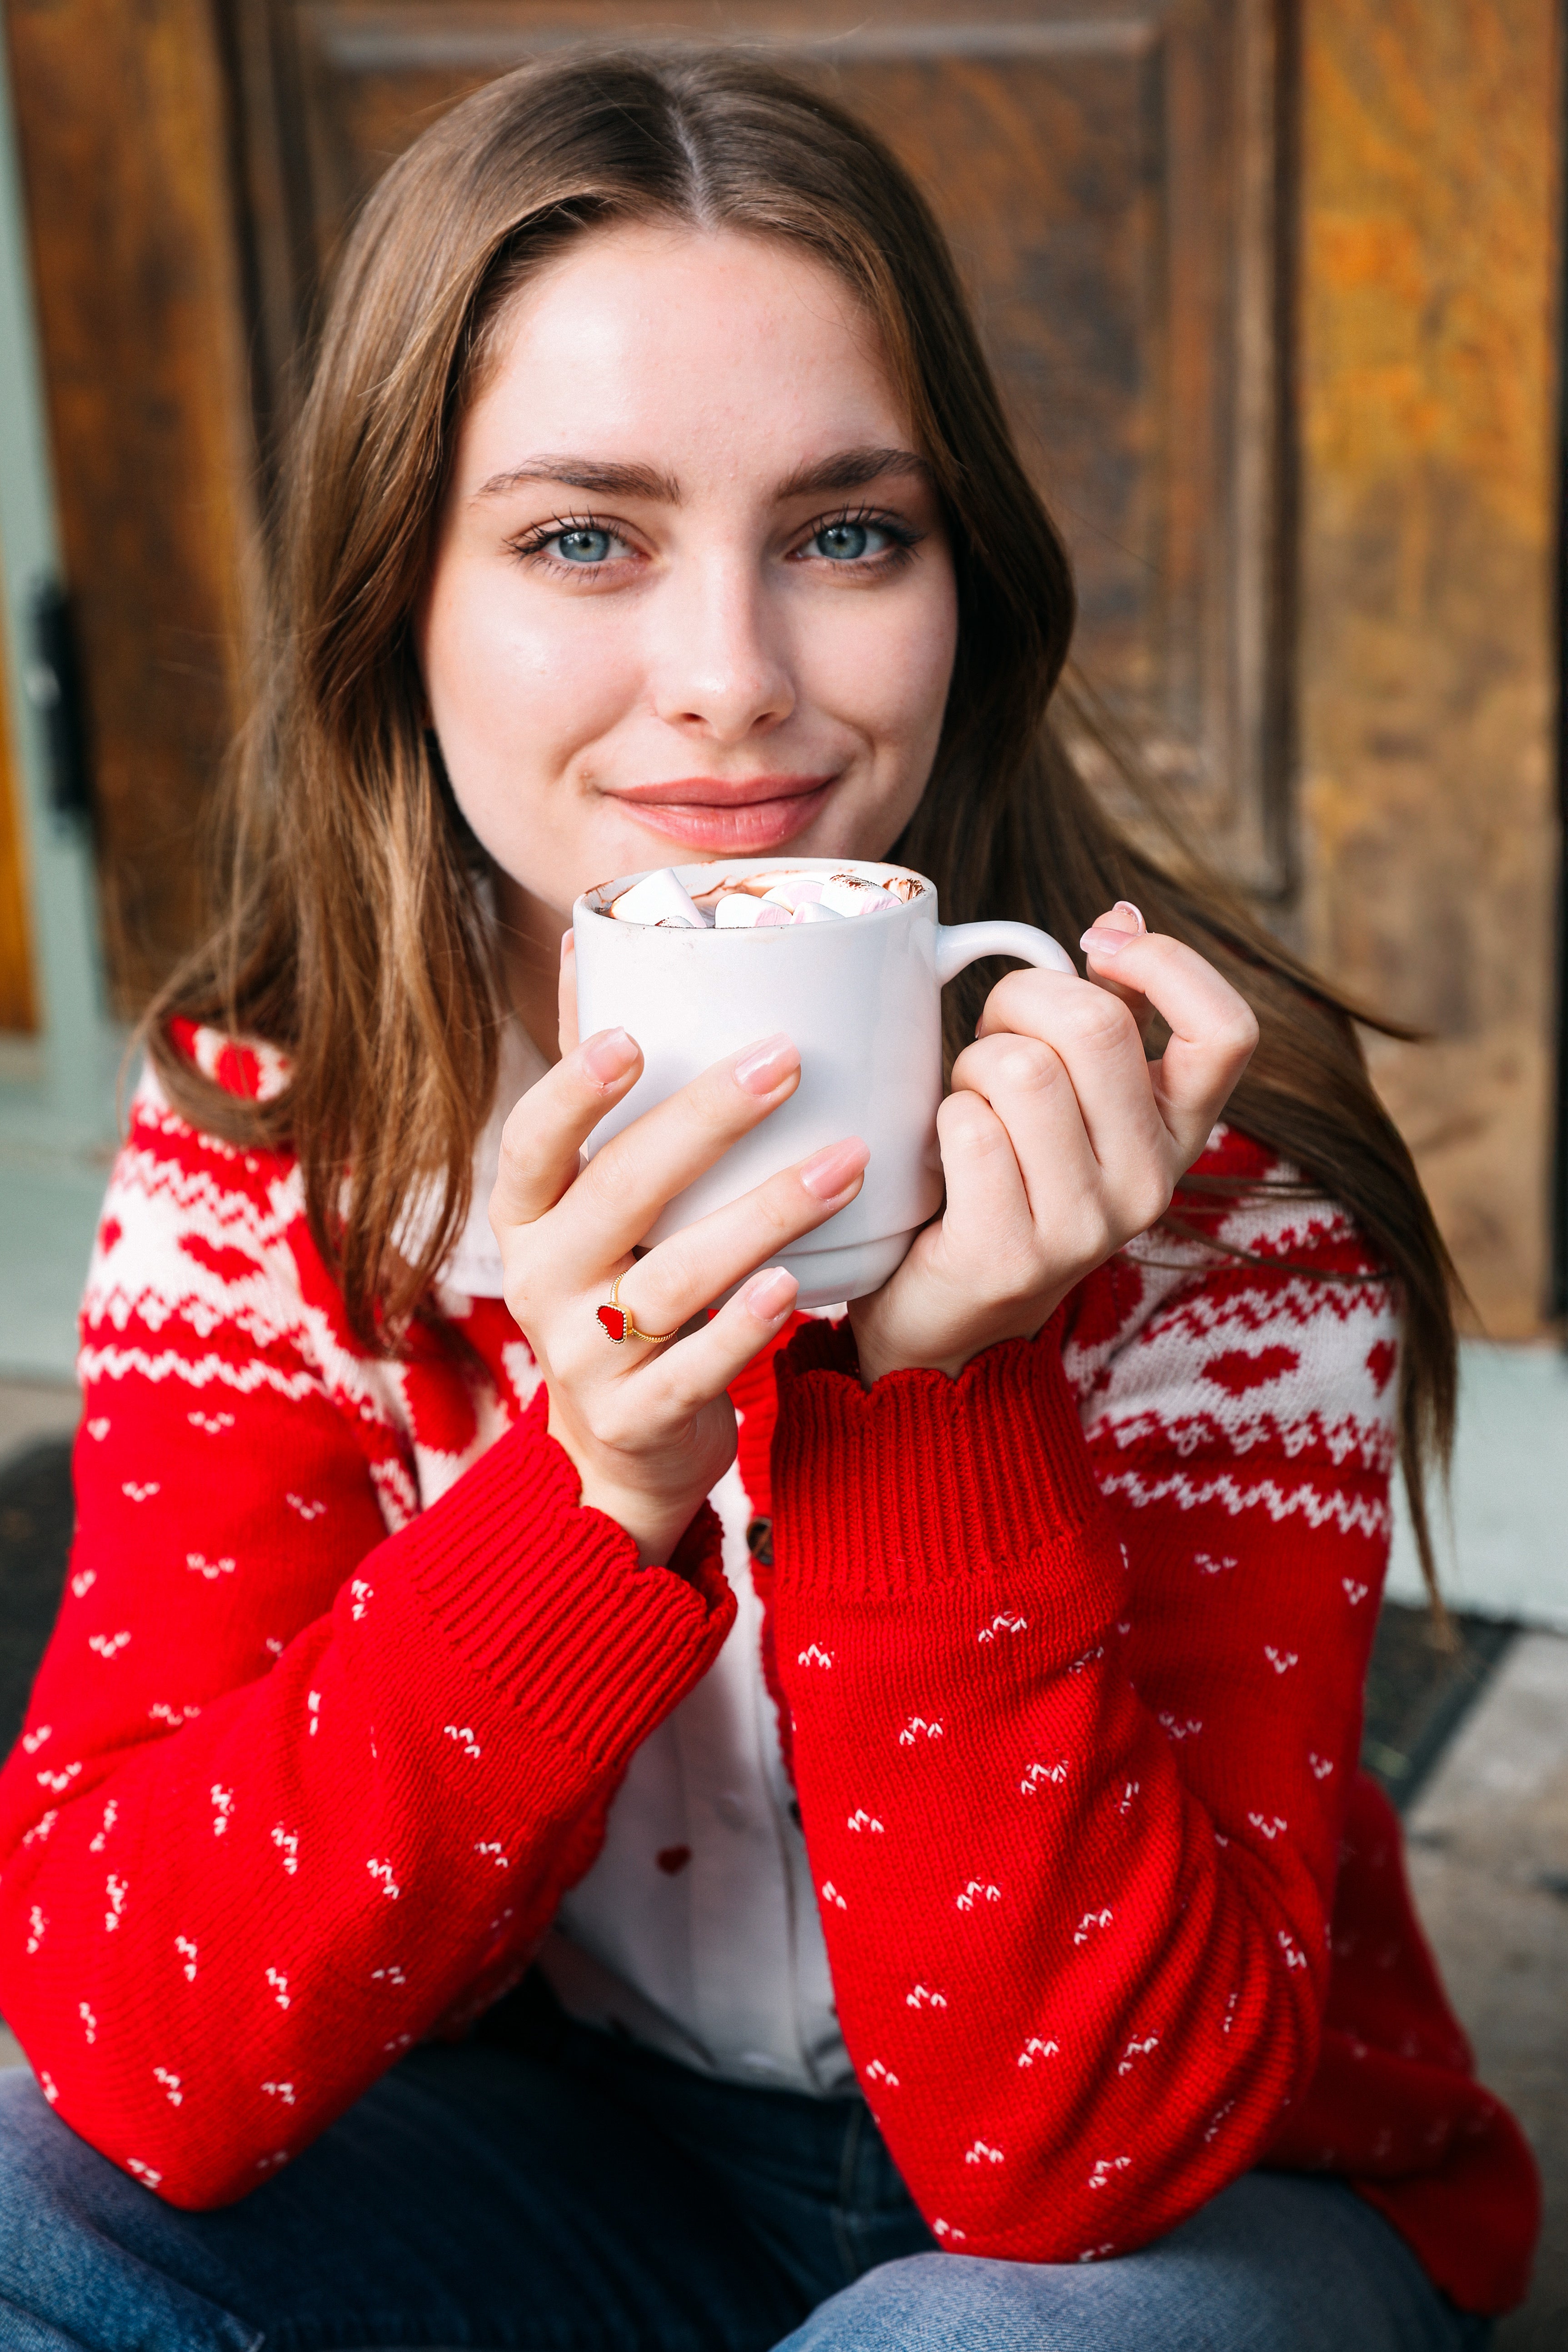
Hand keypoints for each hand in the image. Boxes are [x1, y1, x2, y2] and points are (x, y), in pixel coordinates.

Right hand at [491, 950, 867, 1565]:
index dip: (573, 1091)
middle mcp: (542, 1283)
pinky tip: (799, 1284)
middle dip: (703, 1121)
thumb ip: (596, 1090)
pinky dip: (745, 1326)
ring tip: (843, 1162)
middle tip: (785, 1060)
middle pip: (618, 1193)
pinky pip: (696, 1368)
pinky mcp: (639, 1416)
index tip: (630, 1035)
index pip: (530, 1142)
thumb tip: (590, 944)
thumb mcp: (591, 1201)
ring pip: (671, 1279)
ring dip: (761, 1216)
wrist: (621, 1445)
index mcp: (528, 1217)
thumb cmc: (621, 1283)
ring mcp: (586, 1357)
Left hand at [849, 902, 1257, 1383]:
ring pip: (1022, 1071)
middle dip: (1018, 1002)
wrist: (941, 1316)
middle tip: (990, 1037)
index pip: (1227, 1032)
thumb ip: (1102, 1010)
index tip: (1098, 944)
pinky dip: (939, 1121)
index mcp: (1177, 1134)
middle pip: (1094, 1026)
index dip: (1166, 964)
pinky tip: (941, 1158)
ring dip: (969, 1065)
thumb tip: (1122, 913)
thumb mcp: (1066, 1092)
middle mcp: (1150, 1184)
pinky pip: (970, 1128)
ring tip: (964, 1104)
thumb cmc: (997, 1175)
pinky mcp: (1013, 1256)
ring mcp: (1087, 1228)